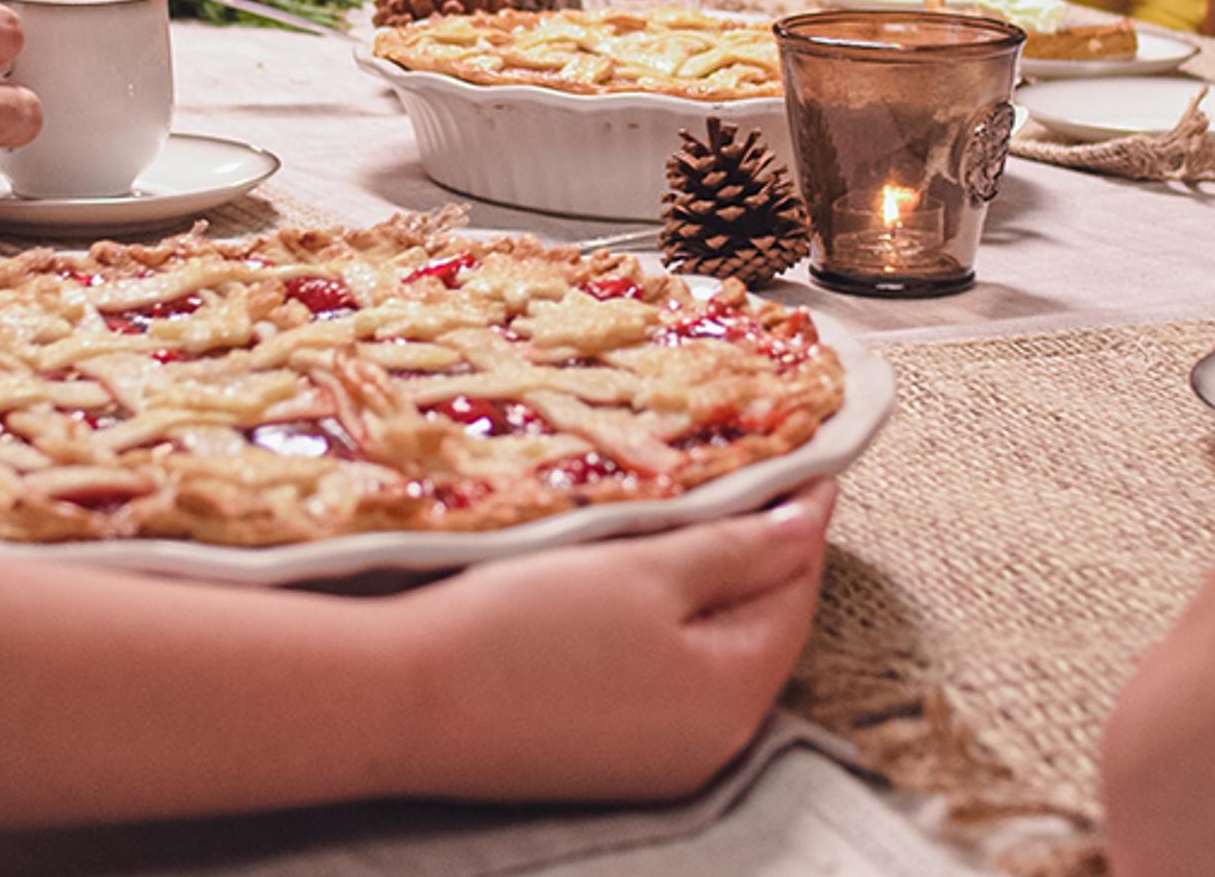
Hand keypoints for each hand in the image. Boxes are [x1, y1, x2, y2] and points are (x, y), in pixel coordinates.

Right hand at [396, 481, 833, 802]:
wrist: (403, 697)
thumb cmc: (522, 626)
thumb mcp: (644, 570)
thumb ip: (739, 546)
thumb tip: (811, 519)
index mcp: (735, 698)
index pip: (795, 587)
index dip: (797, 513)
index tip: (795, 452)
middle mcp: (712, 745)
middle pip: (756, 626)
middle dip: (750, 552)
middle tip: (737, 473)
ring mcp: (658, 762)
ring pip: (707, 654)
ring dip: (701, 591)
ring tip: (681, 519)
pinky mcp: (606, 760)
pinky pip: (661, 683)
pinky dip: (660, 633)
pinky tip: (629, 590)